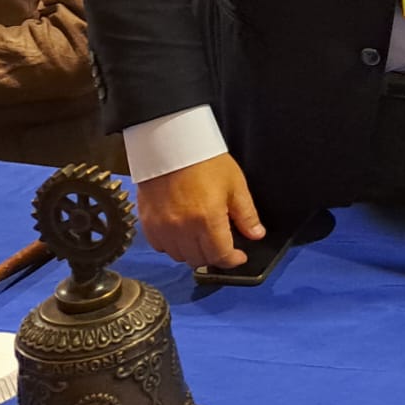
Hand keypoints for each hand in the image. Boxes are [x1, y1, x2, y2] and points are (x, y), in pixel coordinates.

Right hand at [136, 154, 264, 269]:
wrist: (170, 144)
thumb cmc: (205, 161)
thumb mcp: (235, 184)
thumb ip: (246, 214)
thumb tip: (256, 234)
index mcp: (207, 219)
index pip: (220, 255)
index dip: (232, 260)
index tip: (239, 256)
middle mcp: (183, 229)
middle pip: (200, 259)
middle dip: (215, 255)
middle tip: (221, 243)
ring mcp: (163, 228)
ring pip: (180, 256)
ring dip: (193, 252)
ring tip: (201, 237)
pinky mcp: (148, 223)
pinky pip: (161, 247)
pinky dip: (172, 245)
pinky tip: (181, 232)